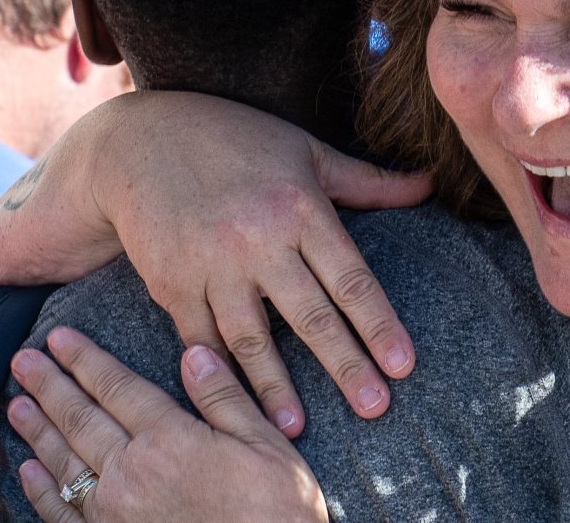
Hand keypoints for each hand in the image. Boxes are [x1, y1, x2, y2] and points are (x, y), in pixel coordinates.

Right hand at [0, 90, 432, 434]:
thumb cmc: (236, 140)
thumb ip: (367, 181)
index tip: (403, 365)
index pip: (350, 278)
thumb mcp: (305, 151)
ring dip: (276, 386)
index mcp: (300, 207)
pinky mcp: (172, 283)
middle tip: (375, 408)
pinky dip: (220, 374)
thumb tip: (429, 185)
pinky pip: (201, 338)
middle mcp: (259, 239)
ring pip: (252, 337)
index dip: (378, 324)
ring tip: (299, 429)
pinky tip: (236, 405)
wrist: (140, 140)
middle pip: (310, 315)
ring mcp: (212, 264)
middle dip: (345, 365)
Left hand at [9, 327, 327, 522]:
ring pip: (65, 461)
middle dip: (49, 384)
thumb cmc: (276, 511)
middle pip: (80, 418)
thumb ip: (224, 398)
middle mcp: (132, 473)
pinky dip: (40, 490)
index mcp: (171, 439)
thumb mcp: (266, 445)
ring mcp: (114, 513)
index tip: (59, 337)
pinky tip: (27, 470)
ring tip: (17, 401)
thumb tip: (194, 353)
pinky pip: (63, 513)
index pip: (117, 387)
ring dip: (38, 429)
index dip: (85, 359)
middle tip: (23, 359)